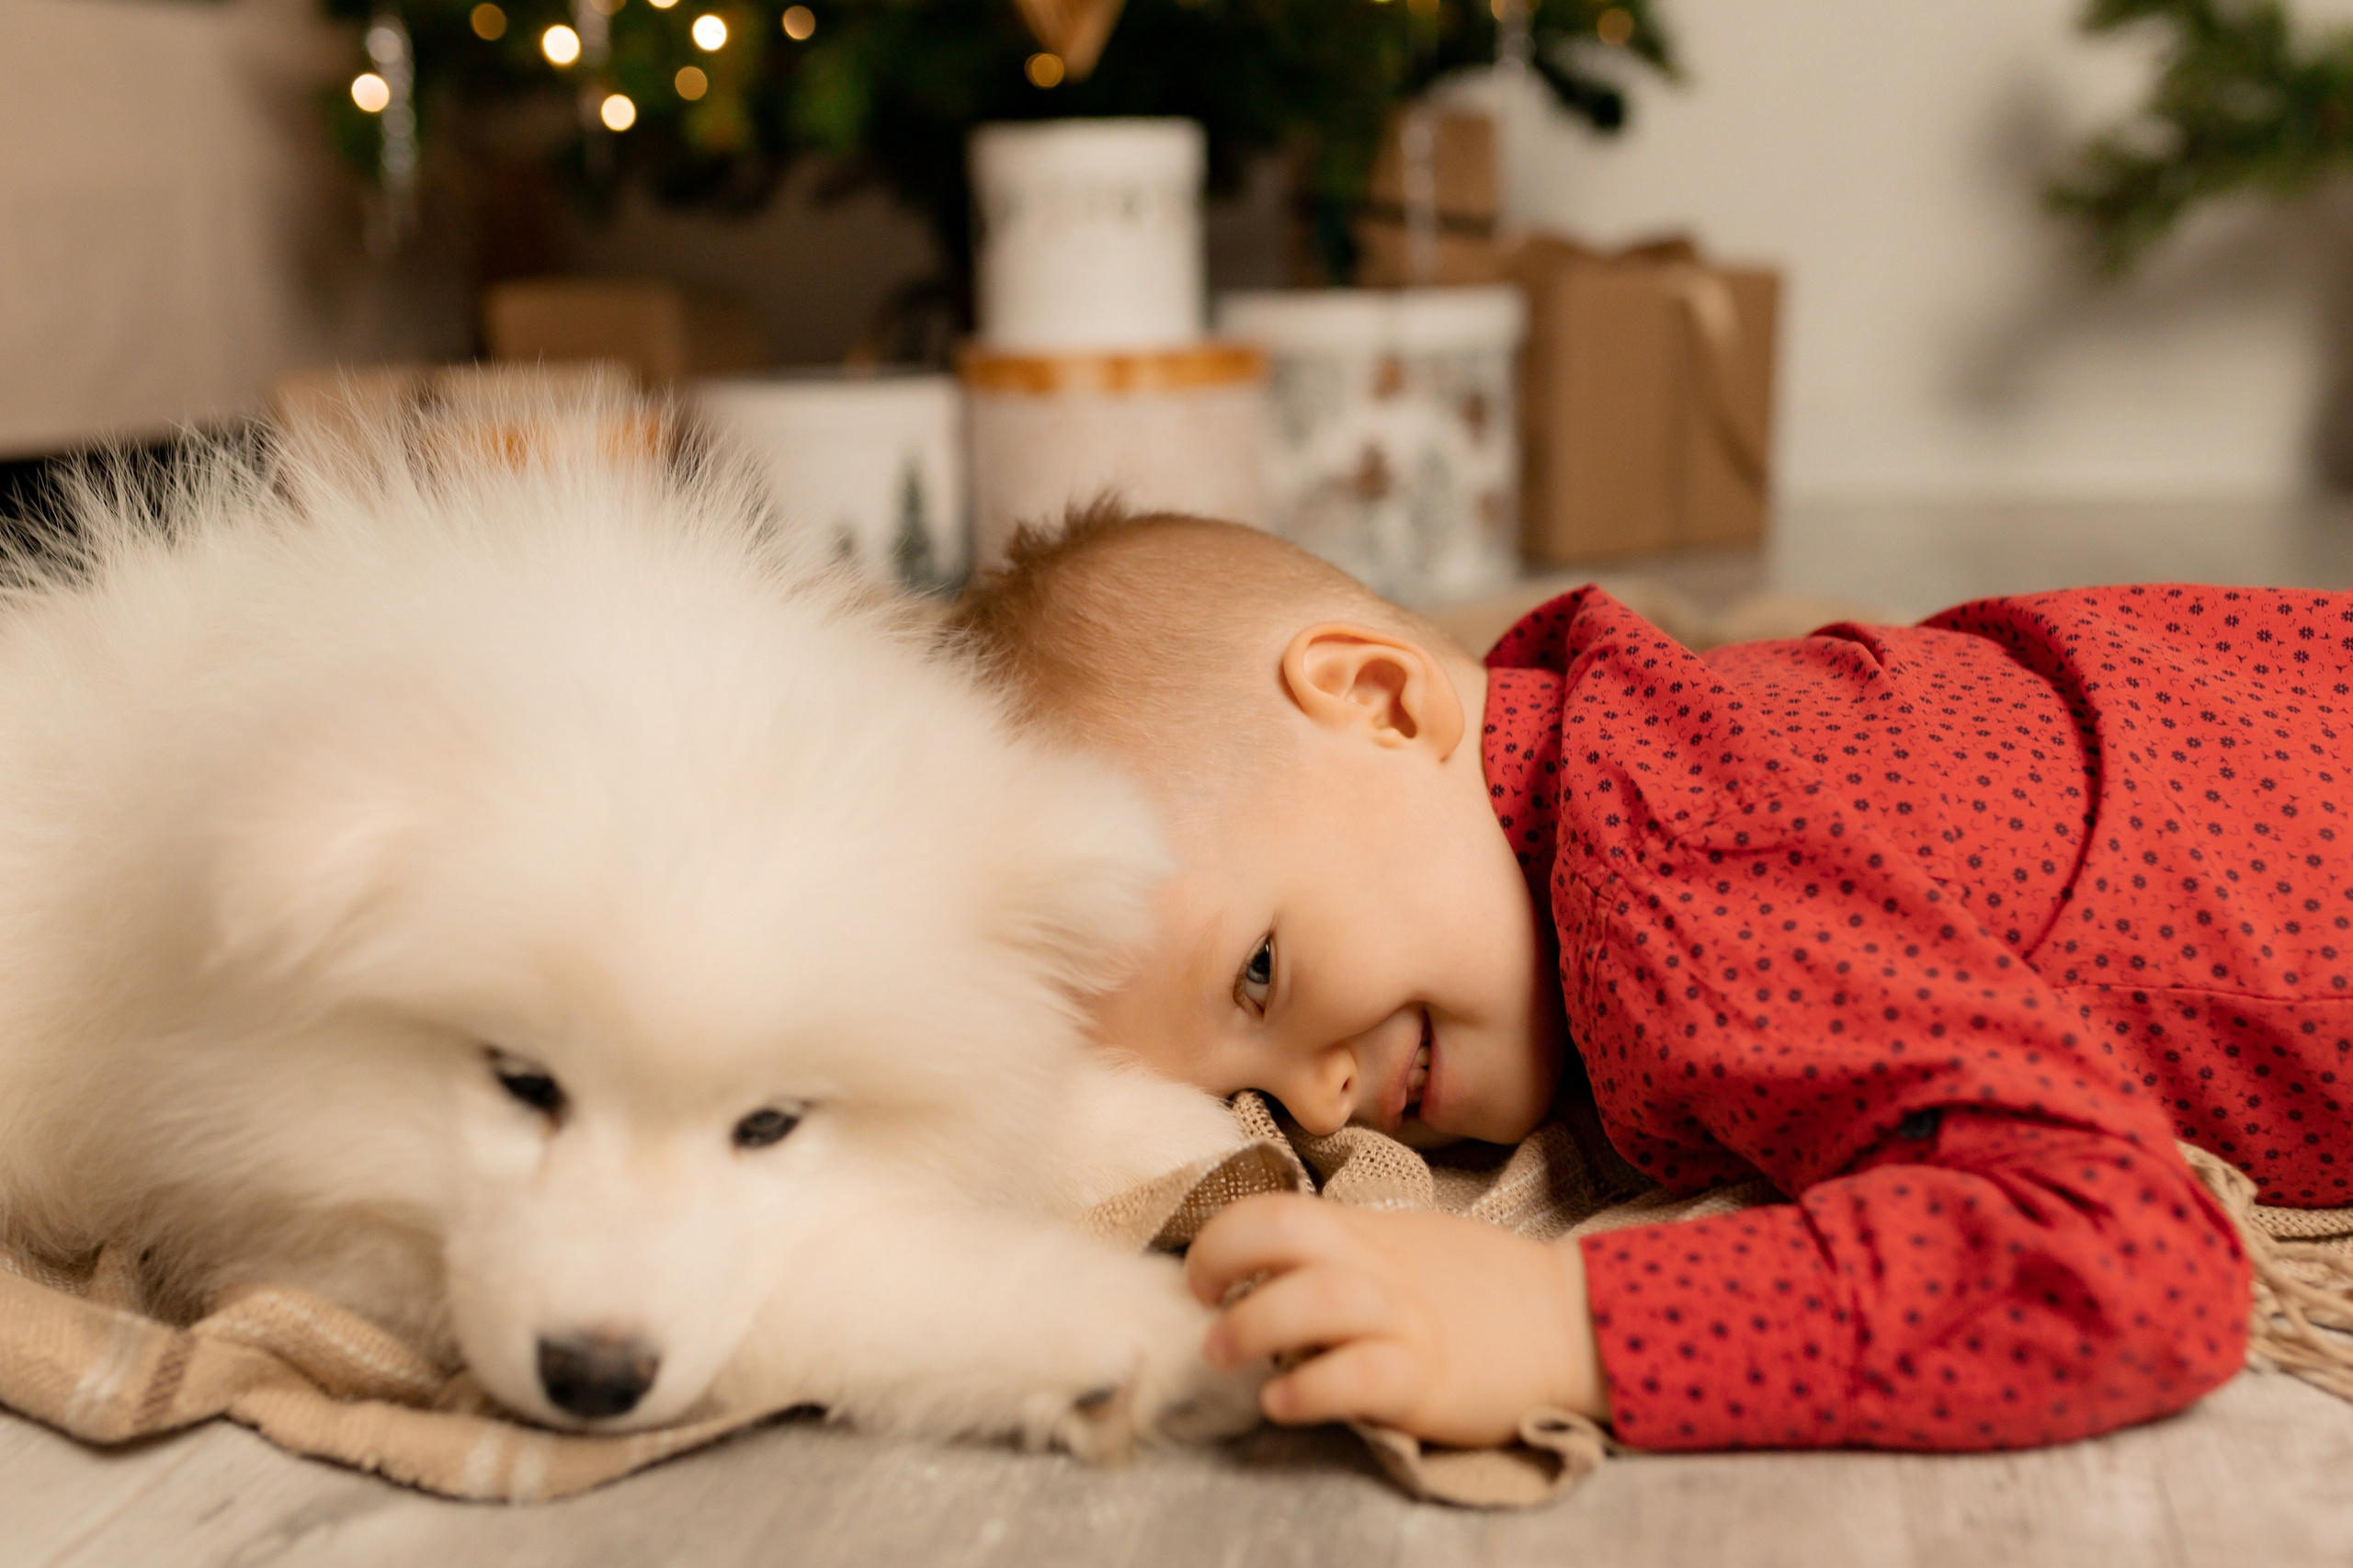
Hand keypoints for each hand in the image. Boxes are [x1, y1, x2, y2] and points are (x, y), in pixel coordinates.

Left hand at [1185, 1193, 1608, 1446]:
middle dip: (1219, 1259)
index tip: (1202, 1276)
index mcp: (1367, 1233)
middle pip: (1282, 1232)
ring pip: (1315, 1299)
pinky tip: (1282, 1402)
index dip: (1221, 1234)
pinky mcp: (1428, 1379)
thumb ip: (1345, 1250)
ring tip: (1226, 1354)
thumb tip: (1271, 1269)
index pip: (1276, 1207)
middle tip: (1202, 1304)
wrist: (1573, 1322)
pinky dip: (1308, 1390)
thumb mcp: (1407, 1247)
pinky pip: (1358, 1376)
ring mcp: (1404, 1320)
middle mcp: (1378, 1267)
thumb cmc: (1483, 1290)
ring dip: (1253, 1325)